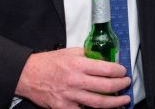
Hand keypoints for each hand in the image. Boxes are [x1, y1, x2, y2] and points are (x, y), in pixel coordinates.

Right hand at [15, 47, 130, 107]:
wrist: (28, 75)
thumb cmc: (48, 63)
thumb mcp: (70, 52)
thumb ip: (88, 55)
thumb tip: (105, 59)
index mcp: (78, 64)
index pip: (106, 69)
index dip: (119, 71)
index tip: (123, 71)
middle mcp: (75, 80)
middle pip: (106, 87)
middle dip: (121, 86)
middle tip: (126, 84)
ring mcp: (70, 96)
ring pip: (98, 103)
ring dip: (114, 103)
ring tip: (123, 101)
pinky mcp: (63, 107)